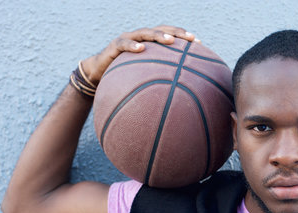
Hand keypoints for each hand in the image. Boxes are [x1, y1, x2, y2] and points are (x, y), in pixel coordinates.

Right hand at [81, 25, 195, 84]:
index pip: (170, 36)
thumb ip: (159, 81)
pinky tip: (141, 49)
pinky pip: (123, 44)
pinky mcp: (114, 46)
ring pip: (144, 33)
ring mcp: (127, 40)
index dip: (184, 37)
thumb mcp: (143, 79)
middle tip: (191, 38)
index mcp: (150, 45)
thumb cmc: (124, 78)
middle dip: (177, 32)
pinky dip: (132, 45)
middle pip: (161, 30)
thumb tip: (180, 96)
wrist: (97, 75)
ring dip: (158, 35)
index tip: (200, 43)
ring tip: (170, 40)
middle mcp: (140, 38)